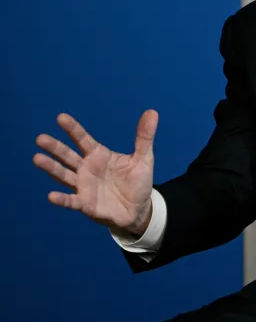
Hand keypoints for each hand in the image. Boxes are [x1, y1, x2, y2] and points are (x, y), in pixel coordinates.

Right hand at [33, 111, 157, 235]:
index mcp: (99, 155)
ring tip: (37, 158)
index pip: (83, 139)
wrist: (138, 209)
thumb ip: (144, 137)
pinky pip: (71, 200)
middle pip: (67, 155)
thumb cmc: (137, 182)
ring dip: (51, 168)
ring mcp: (83, 186)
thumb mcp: (143, 158)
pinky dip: (62, 199)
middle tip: (40, 138)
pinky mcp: (85, 203)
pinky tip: (51, 195)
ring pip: (64, 175)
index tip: (61, 117)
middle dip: (55, 147)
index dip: (73, 129)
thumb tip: (152, 112)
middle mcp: (86, 168)